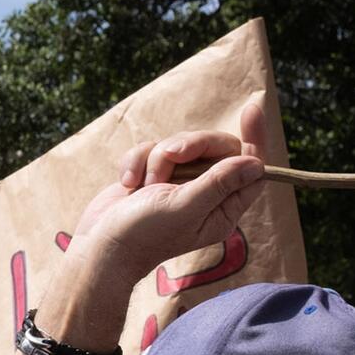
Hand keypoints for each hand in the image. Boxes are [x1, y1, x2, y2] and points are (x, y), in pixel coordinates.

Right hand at [69, 95, 267, 280]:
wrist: (99, 245)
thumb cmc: (143, 235)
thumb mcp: (185, 207)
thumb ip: (219, 182)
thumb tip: (255, 163)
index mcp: (222, 208)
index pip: (250, 166)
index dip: (254, 137)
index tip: (251, 109)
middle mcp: (204, 194)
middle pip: (214, 147)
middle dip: (189, 146)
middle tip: (170, 155)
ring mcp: (177, 184)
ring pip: (179, 145)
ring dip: (156, 159)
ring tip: (143, 185)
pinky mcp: (150, 176)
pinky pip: (150, 149)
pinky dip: (136, 162)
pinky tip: (127, 183)